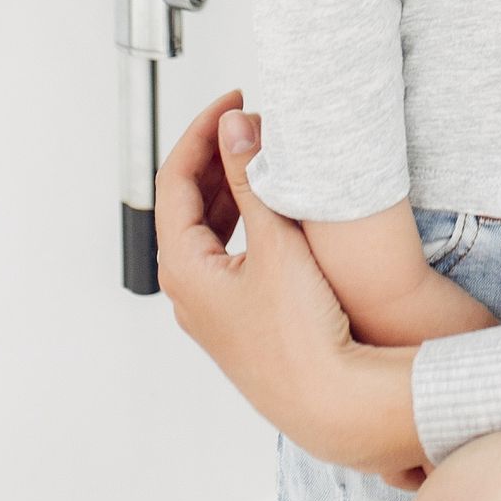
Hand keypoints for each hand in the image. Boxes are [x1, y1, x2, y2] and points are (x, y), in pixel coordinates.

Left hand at [156, 93, 431, 488]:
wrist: (327, 400)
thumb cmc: (299, 332)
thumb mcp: (276, 242)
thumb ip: (251, 179)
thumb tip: (234, 124)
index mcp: (182, 268)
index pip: (174, 178)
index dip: (201, 131)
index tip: (234, 100)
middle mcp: (186, 288)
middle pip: (186, 200)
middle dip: (216, 153)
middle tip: (251, 118)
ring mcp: (209, 304)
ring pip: (207, 224)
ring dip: (230, 182)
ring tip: (263, 149)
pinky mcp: (235, 313)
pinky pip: (226, 248)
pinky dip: (242, 214)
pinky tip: (270, 200)